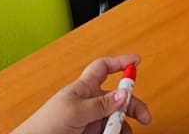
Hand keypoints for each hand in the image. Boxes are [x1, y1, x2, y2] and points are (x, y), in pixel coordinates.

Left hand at [10, 55, 150, 133]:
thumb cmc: (44, 125)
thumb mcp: (75, 111)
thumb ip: (100, 103)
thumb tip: (123, 93)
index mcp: (84, 89)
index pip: (104, 68)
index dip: (120, 62)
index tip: (137, 61)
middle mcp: (90, 103)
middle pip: (118, 98)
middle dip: (132, 105)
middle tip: (144, 117)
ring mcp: (91, 121)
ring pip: (116, 119)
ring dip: (123, 126)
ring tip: (122, 133)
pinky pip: (109, 133)